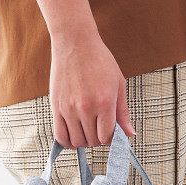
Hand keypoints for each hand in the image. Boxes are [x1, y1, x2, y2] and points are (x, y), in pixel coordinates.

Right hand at [49, 31, 134, 148]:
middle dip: (98, 139)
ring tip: (87, 130)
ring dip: (84, 141)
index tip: (110, 131)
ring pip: (77, 141)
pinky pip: (60, 136)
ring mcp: (69, 109)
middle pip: (93, 141)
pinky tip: (73, 136)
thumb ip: (122, 112)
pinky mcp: (56, 107)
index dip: (110, 138)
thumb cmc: (99, 60)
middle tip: (99, 128)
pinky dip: (67, 142)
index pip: (107, 136)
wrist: (75, 42)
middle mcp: (86, 108)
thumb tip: (129, 134)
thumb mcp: (118, 84)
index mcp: (105, 102)